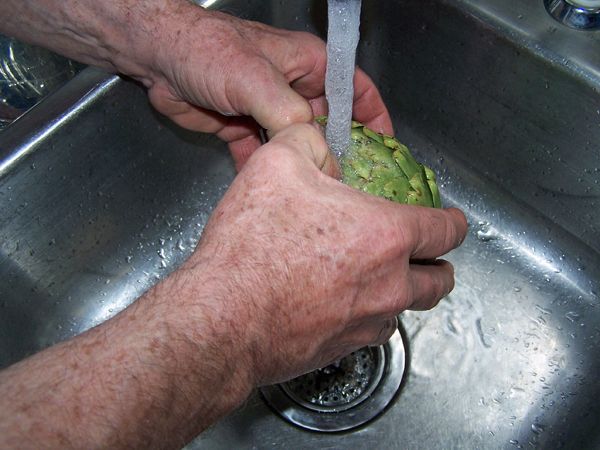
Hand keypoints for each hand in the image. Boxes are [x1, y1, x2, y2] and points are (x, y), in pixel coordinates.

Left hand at [146, 5, 392, 169]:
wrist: (158, 57)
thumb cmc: (211, 53)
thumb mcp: (257, 80)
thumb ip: (289, 115)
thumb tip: (314, 150)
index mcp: (310, 66)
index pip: (356, 92)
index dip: (375, 120)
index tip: (387, 152)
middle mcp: (294, 90)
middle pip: (329, 126)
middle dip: (341, 154)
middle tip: (352, 188)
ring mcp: (269, 111)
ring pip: (298, 145)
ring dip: (307, 167)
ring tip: (322, 198)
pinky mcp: (245, 129)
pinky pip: (266, 156)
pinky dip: (271, 172)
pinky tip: (279, 193)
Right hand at [170, 123, 466, 385]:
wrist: (222, 317)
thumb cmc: (252, 243)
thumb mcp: (278, 162)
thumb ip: (312, 141)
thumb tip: (324, 145)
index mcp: (387, 234)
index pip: (447, 231)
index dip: (454, 221)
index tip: (449, 221)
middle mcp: (390, 284)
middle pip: (441, 281)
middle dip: (439, 265)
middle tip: (426, 255)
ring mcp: (368, 322)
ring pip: (406, 309)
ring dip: (402, 292)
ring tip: (378, 278)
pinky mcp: (343, 349)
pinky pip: (371, 330)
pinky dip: (368, 315)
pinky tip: (341, 301)